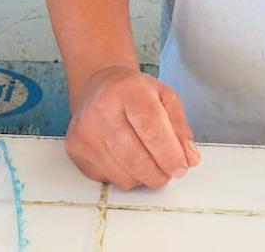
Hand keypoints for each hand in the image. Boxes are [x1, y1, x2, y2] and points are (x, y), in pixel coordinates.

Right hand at [65, 65, 199, 189]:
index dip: (170, 155)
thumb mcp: (165, 97)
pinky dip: (125, 176)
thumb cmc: (134, 93)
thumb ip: (180, 128)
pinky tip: (128, 160)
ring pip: (123, 175)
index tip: (182, 167)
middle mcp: (101, 110)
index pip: (152, 130)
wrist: (99, 86)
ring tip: (150, 162)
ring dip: (144, 177)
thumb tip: (190, 158)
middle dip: (159, 173)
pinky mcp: (75, 150)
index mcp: (128, 90)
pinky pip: (108, 179)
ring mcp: (84, 131)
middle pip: (136, 158)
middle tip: (169, 171)